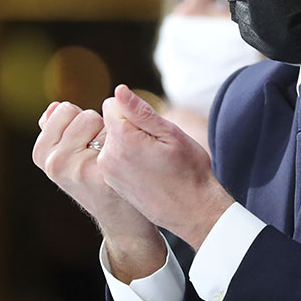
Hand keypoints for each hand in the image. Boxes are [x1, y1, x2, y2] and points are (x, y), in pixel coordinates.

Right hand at [31, 100, 164, 279]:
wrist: (121, 219)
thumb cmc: (96, 181)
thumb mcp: (68, 158)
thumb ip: (58, 131)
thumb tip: (53, 107)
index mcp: (42, 154)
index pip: (63, 109)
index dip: (82, 122)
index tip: (85, 143)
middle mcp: (54, 162)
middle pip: (84, 115)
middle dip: (97, 127)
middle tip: (100, 154)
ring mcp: (76, 169)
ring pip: (100, 123)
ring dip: (111, 135)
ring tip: (110, 159)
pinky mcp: (101, 174)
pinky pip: (115, 136)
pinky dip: (123, 144)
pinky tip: (122, 165)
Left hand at [100, 84, 233, 249]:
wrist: (192, 211)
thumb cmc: (189, 170)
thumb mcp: (171, 134)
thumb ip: (140, 111)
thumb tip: (119, 90)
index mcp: (123, 140)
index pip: (112, 105)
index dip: (134, 111)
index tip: (152, 128)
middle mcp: (108, 156)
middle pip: (111, 123)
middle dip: (131, 127)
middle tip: (157, 146)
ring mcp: (108, 171)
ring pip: (113, 140)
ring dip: (129, 143)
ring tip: (154, 160)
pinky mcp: (111, 182)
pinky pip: (113, 157)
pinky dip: (127, 159)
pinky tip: (148, 172)